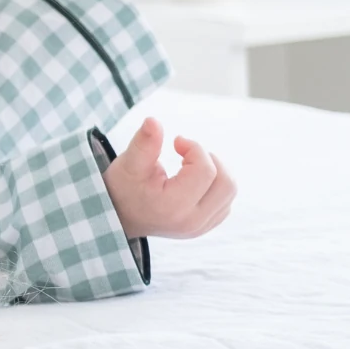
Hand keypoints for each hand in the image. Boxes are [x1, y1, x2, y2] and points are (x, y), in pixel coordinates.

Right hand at [103, 117, 236, 239]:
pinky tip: (194, 179)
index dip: (194, 148)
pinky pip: (225, 202)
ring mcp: (201, 227)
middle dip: (210, 159)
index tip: (176, 142)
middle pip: (226, 183)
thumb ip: (144, 142)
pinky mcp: (205, 226)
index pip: (205, 171)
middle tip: (187, 153)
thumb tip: (153, 121)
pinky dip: (216, 185)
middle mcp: (192, 221)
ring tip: (190, 164)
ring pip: (229, 192)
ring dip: (216, 170)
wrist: (120, 215)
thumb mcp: (129, 163)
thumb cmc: (123, 187)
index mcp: (173, 205)